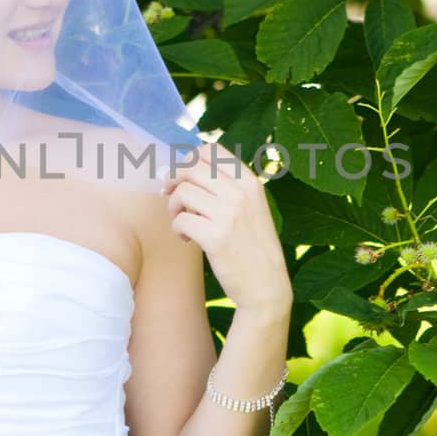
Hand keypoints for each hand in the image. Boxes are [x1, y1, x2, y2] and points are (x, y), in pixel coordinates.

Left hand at [161, 144, 292, 314]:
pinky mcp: (216, 238)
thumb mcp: (251, 207)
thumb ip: (227, 186)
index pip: (210, 150)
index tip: (182, 177)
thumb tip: (184, 168)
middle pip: (191, 167)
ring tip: (183, 223)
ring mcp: (229, 214)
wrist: (267, 285)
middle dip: (173, 180)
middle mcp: (241, 192)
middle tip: (169, 196)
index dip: (188, 159)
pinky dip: (178, 229)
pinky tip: (188, 239)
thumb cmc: (253, 246)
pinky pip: (181, 221)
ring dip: (174, 207)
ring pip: (182, 192)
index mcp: (250, 181)